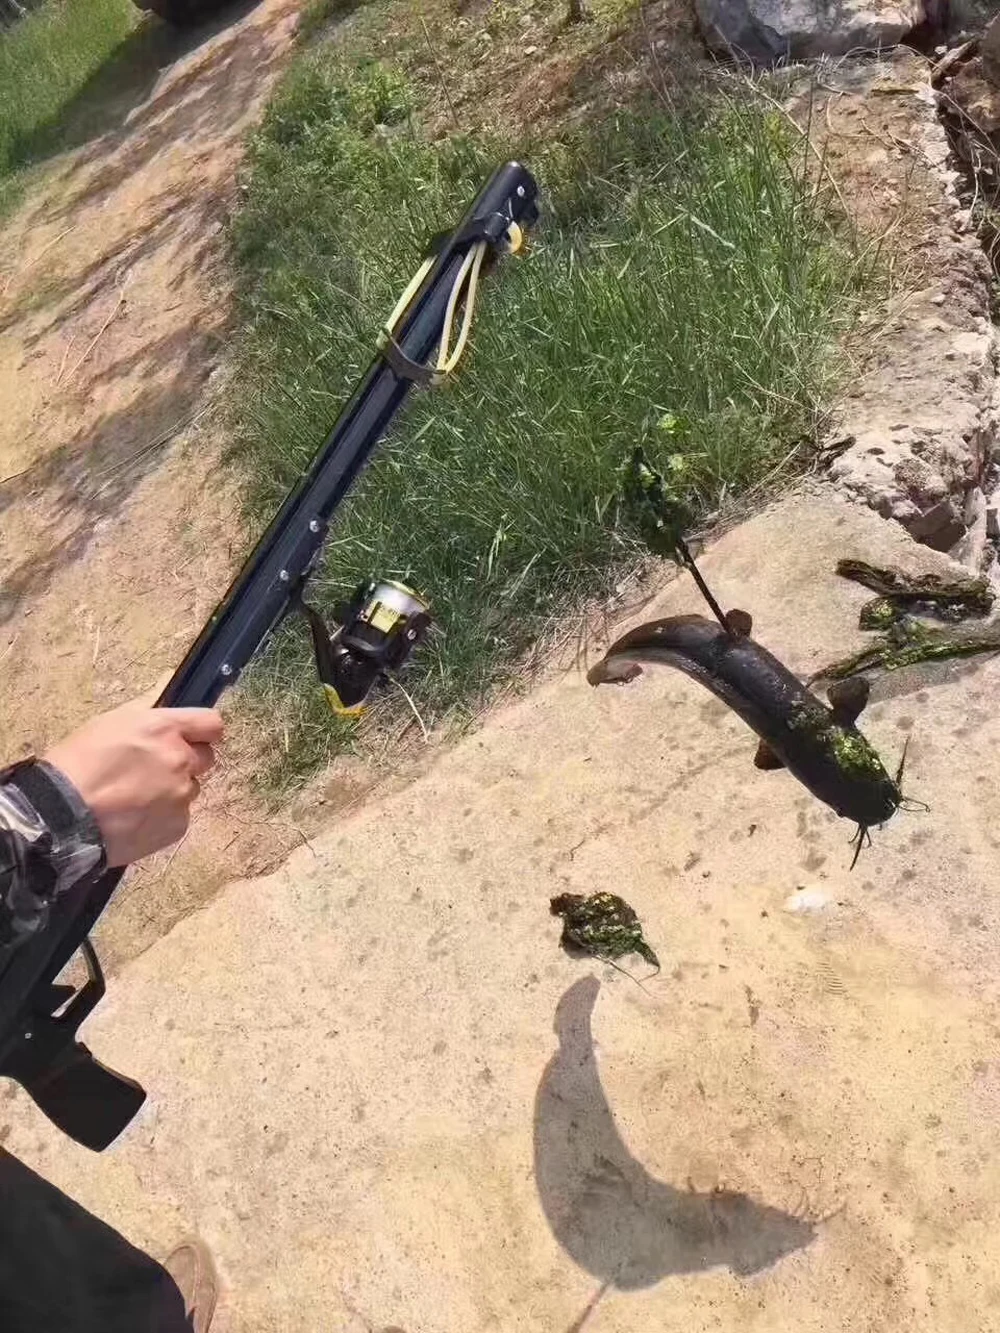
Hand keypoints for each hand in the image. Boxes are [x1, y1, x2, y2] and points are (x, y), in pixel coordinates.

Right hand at [44, 698, 223, 866]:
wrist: (62, 817)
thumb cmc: (78, 764)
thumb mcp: (108, 723)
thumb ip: (146, 713)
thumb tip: (166, 701)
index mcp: (165, 729)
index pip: (212, 724)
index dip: (203, 731)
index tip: (193, 737)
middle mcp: (181, 760)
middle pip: (206, 758)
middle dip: (186, 762)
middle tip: (153, 770)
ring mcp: (182, 795)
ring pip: (190, 789)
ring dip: (172, 791)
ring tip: (135, 798)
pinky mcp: (177, 826)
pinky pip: (179, 817)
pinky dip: (163, 817)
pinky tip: (134, 818)